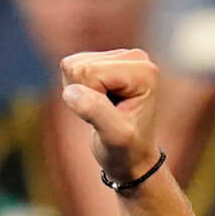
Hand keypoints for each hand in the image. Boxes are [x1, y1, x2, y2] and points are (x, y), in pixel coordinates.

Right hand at [59, 50, 163, 187]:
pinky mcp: (105, 60)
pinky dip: (78, 90)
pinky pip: (70, 69)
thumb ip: (96, 111)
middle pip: (78, 66)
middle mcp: (135, 57)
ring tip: (104, 110)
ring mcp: (120, 57)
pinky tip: (99, 102)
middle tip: (106, 115)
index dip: (90, 100)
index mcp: (143, 71)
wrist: (132, 158)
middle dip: (85, 95)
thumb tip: (72, 91)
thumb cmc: (127, 150)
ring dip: (81, 93)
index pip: (89, 72)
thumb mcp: (115, 136)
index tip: (112, 117)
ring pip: (71, 66)